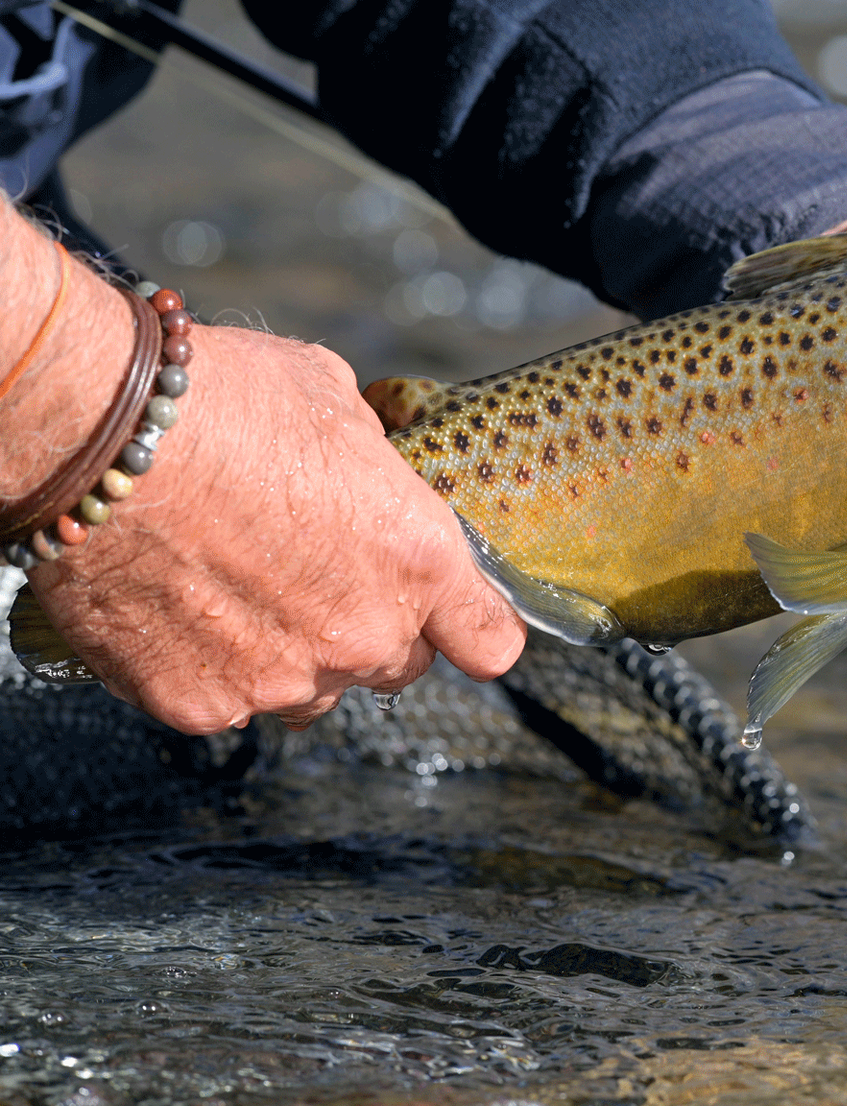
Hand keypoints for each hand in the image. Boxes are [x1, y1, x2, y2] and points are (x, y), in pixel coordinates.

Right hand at [26, 315, 525, 733]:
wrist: (98, 438)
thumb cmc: (221, 402)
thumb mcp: (332, 401)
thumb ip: (369, 463)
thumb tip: (365, 471)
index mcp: (417, 559)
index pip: (488, 641)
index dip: (471, 631)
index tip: (459, 625)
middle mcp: (364, 634)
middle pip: (396, 666)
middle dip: (367, 632)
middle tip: (312, 580)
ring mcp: (283, 679)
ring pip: (310, 694)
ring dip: (291, 658)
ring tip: (236, 593)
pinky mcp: (202, 704)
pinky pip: (226, 702)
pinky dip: (207, 668)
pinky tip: (177, 609)